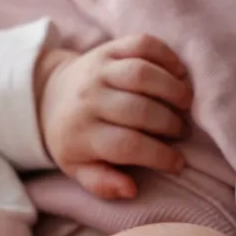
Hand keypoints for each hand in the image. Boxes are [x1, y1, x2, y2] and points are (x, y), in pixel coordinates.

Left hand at [35, 33, 192, 199]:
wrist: (49, 95)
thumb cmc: (73, 139)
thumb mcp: (78, 168)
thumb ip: (102, 184)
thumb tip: (130, 190)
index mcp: (82, 133)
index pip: (127, 145)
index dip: (159, 156)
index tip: (178, 164)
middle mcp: (88, 98)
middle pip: (138, 109)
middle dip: (169, 124)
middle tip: (182, 133)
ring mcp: (98, 69)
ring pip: (141, 74)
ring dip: (172, 89)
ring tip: (187, 103)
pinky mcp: (109, 48)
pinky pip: (142, 45)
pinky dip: (166, 55)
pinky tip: (180, 72)